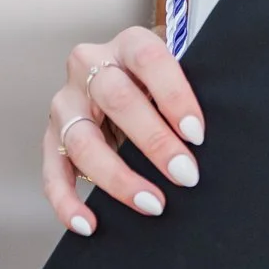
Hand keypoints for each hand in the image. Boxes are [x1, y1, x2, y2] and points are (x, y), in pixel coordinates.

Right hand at [43, 25, 204, 236]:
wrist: (123, 80)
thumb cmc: (160, 83)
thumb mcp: (177, 73)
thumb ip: (191, 90)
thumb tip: (216, 136)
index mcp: (128, 44)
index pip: (150, 60)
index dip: (174, 96)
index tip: (197, 134)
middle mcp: (90, 66)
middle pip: (117, 99)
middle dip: (154, 141)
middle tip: (186, 174)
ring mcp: (66, 102)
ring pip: (83, 140)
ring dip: (118, 177)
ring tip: (153, 204)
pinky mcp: (52, 137)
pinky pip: (52, 171)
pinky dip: (66, 201)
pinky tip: (88, 223)